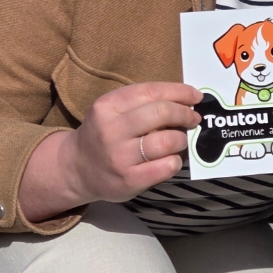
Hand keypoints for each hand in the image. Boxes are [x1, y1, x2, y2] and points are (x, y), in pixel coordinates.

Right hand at [19, 81, 202, 222]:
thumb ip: (142, 103)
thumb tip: (187, 99)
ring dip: (181, 139)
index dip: (179, 92)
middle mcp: (111, 130)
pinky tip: (171, 159)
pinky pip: (166, 166)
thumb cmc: (104, 134)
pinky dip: (176, 160)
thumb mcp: (113, 111)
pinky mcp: (129, 180)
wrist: (77, 169)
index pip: (151, 91)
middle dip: (184, 114)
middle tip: (193, 118)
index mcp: (107, 106)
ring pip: (167, 141)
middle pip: (161, 113)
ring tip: (179, 140)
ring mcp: (119, 157)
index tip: (195, 96)